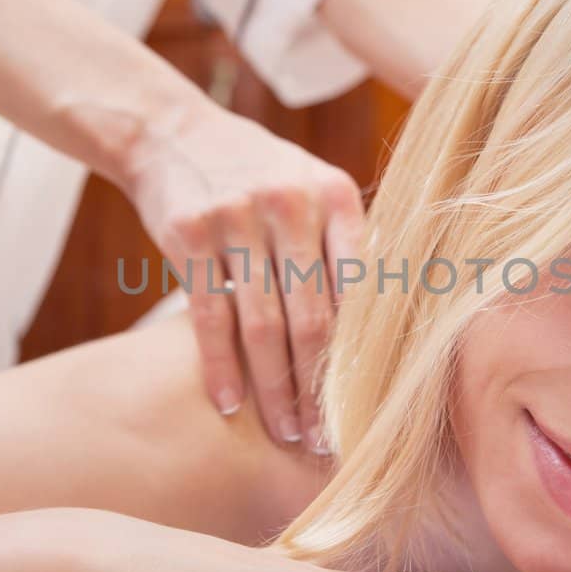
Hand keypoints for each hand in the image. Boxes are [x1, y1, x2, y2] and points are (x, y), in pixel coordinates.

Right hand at [123, 100, 363, 452]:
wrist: (171, 133)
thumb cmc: (257, 173)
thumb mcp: (313, 185)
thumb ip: (348, 242)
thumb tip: (398, 320)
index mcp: (336, 196)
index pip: (361, 290)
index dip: (367, 355)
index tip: (375, 405)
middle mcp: (290, 204)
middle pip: (314, 318)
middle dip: (322, 388)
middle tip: (330, 438)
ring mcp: (237, 218)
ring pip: (262, 326)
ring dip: (275, 390)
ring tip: (286, 432)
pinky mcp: (189, 236)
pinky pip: (209, 318)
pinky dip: (220, 369)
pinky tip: (230, 405)